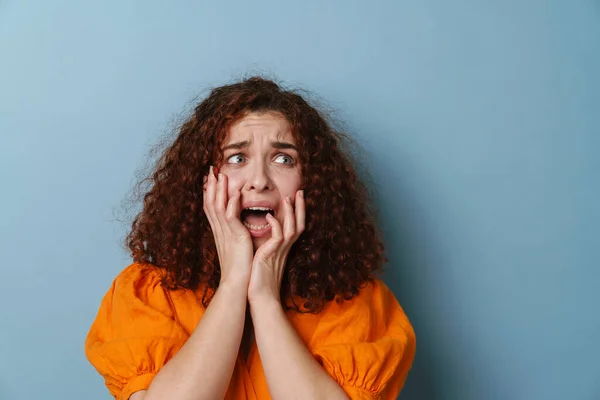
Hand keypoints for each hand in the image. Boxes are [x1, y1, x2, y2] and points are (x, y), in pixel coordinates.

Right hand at [203, 166, 253, 286]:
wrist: (237, 283)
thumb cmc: (239, 268)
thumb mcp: (235, 246)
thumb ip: (235, 233)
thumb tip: (237, 225)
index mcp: (220, 232)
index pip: (211, 207)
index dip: (210, 192)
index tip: (210, 178)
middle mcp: (220, 231)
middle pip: (211, 203)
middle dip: (211, 186)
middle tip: (212, 169)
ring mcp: (226, 234)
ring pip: (218, 207)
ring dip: (220, 190)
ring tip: (221, 174)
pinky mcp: (235, 238)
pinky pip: (231, 217)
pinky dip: (232, 204)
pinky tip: (235, 193)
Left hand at [247, 190, 304, 303]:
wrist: (260, 298)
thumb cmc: (259, 280)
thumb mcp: (264, 259)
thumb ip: (266, 247)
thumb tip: (261, 238)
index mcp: (283, 248)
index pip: (295, 226)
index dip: (297, 212)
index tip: (296, 198)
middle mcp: (284, 249)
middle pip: (299, 224)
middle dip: (300, 207)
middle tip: (300, 191)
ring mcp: (280, 252)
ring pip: (292, 228)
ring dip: (291, 212)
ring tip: (288, 198)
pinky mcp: (271, 255)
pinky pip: (278, 237)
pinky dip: (276, 225)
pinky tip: (270, 216)